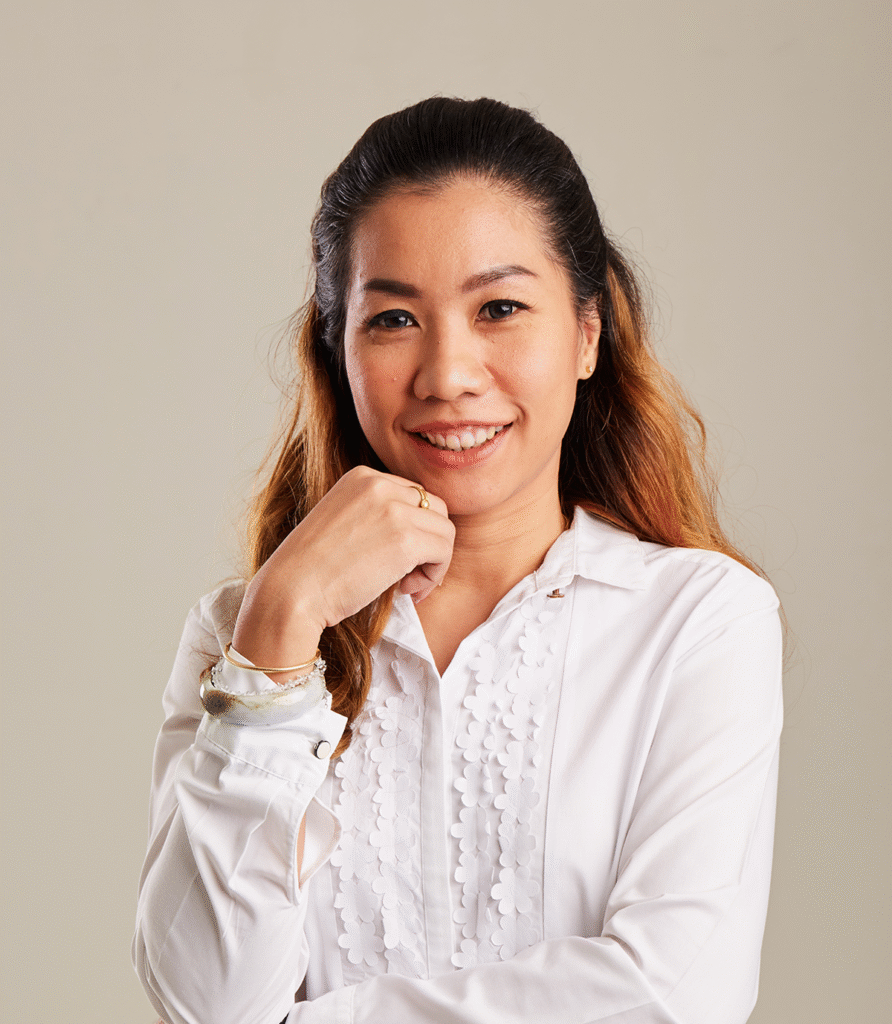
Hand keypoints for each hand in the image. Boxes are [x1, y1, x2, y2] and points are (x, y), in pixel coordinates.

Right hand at [231, 466, 453, 671]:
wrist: (290, 592)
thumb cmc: (310, 571)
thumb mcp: (341, 523)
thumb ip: (374, 516)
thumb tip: (417, 534)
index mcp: (361, 476)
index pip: (413, 496)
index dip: (413, 530)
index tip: (395, 559)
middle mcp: (379, 484)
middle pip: (436, 509)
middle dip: (429, 544)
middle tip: (408, 577)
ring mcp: (393, 509)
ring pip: (445, 531)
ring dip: (434, 563)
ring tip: (407, 587)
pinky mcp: (405, 538)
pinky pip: (444, 551)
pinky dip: (434, 575)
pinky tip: (408, 591)